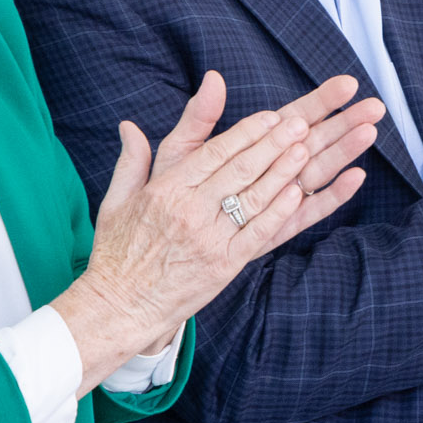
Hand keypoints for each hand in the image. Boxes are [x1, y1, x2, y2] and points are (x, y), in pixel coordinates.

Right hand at [56, 73, 370, 382]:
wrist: (121, 306)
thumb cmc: (117, 254)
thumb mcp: (116, 202)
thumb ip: (131, 161)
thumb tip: (130, 125)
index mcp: (165, 191)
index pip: (213, 153)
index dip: (245, 132)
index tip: (269, 117)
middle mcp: (189, 210)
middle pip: (240, 169)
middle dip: (273, 143)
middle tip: (299, 123)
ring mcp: (209, 238)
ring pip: (254, 197)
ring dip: (283, 171)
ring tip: (306, 148)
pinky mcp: (224, 264)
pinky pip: (258, 233)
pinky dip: (279, 212)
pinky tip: (297, 193)